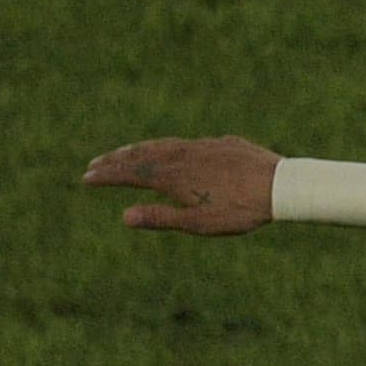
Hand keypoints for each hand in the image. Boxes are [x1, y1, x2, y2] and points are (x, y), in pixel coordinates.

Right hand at [83, 135, 277, 234]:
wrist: (279, 185)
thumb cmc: (240, 210)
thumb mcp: (199, 223)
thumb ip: (161, 218)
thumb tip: (124, 217)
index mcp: (172, 176)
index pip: (129, 173)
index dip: (106, 176)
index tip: (86, 178)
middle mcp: (181, 156)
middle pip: (140, 155)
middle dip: (115, 160)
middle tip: (94, 164)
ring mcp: (201, 146)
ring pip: (161, 145)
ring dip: (138, 150)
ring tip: (124, 154)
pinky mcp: (220, 143)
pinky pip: (184, 142)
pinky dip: (166, 146)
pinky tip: (169, 149)